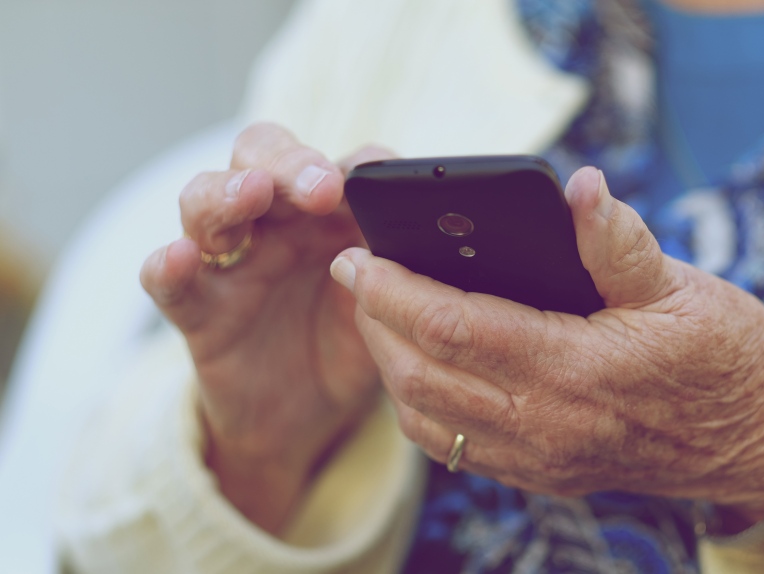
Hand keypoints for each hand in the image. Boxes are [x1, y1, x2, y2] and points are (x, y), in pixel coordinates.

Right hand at [140, 123, 392, 532]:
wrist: (307, 415)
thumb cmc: (353, 341)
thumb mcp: (388, 306)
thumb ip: (401, 272)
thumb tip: (444, 244)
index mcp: (327, 212)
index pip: (335, 166)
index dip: (356, 166)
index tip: (381, 178)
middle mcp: (274, 222)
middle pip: (262, 158)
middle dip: (289, 163)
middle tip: (321, 188)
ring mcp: (229, 260)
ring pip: (205, 202)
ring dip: (227, 192)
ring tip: (252, 193)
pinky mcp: (196, 309)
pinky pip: (169, 282)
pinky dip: (167, 266)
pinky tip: (178, 257)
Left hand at [331, 167, 763, 528]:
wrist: (763, 441)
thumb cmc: (727, 358)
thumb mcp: (681, 287)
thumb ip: (618, 240)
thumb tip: (577, 187)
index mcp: (578, 372)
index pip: (456, 330)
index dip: (394, 291)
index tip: (358, 255)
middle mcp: (549, 427)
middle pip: (423, 378)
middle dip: (375, 323)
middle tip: (356, 274)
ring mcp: (543, 461)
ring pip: (428, 420)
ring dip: (391, 365)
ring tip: (380, 313)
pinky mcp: (545, 476)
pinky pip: (456, 448)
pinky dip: (422, 404)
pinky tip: (423, 364)